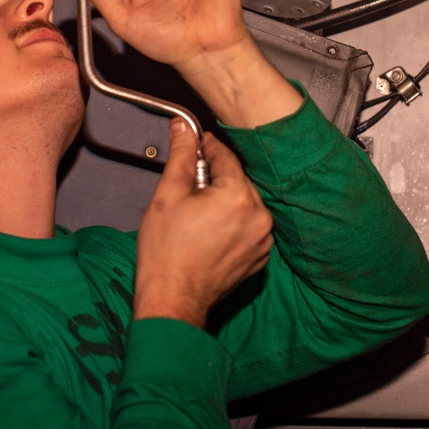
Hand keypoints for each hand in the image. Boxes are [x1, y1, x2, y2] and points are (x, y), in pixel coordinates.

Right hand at [132, 121, 273, 328]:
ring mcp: (262, 240)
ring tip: (197, 212)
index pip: (226, 157)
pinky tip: (209, 231)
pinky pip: (250, 226)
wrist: (172, 300)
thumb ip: (182, 156)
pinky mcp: (260, 258)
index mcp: (238, 197)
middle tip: (189, 185)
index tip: (196, 143)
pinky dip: (233, 222)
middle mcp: (259, 217)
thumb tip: (183, 128)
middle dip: (215, 177)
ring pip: (245, 203)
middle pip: (237, 180)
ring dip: (225, 200)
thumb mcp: (169, 194)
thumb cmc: (166, 253)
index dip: (207, 147)